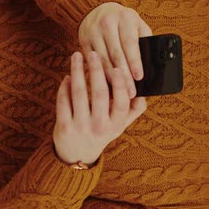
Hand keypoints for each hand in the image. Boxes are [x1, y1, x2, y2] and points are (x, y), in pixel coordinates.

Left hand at [53, 51, 146, 165]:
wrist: (78, 155)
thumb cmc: (101, 132)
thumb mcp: (120, 125)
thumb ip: (133, 110)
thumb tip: (144, 93)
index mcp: (115, 124)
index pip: (121, 103)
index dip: (120, 85)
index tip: (117, 67)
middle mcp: (99, 126)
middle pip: (99, 94)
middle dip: (97, 71)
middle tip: (94, 53)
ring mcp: (81, 127)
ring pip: (79, 94)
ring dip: (78, 72)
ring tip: (77, 56)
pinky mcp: (63, 127)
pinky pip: (63, 102)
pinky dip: (64, 87)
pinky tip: (68, 76)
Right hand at [78, 2, 152, 98]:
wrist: (98, 9)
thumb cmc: (125, 22)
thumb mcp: (139, 25)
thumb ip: (145, 41)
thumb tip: (150, 64)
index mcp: (125, 18)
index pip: (130, 43)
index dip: (134, 61)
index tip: (139, 77)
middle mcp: (107, 23)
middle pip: (116, 54)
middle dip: (124, 75)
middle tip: (132, 92)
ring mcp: (93, 31)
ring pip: (103, 60)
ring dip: (112, 78)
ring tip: (121, 92)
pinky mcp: (84, 40)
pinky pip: (93, 61)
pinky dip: (100, 74)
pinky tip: (107, 85)